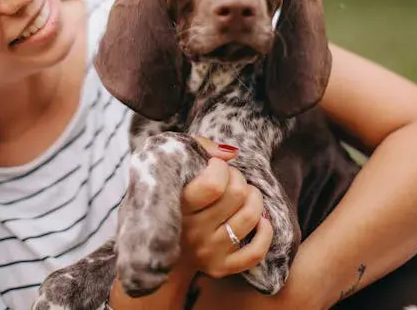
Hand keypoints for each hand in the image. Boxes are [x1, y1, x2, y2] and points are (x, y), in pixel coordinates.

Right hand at [179, 137, 273, 278]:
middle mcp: (192, 232)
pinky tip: (259, 220)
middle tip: (229, 179)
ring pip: (250, 217)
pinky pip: (256, 252)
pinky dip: (265, 232)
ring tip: (243, 194)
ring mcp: (207, 252)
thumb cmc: (169, 194)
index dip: (221, 168)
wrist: (152, 243)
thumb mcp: (170, 164)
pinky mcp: (220, 268)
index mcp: (177, 206)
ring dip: (254, 198)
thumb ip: (198, 148)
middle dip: (238, 178)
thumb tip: (231, 153)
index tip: (214, 165)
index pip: (214, 185)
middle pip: (236, 195)